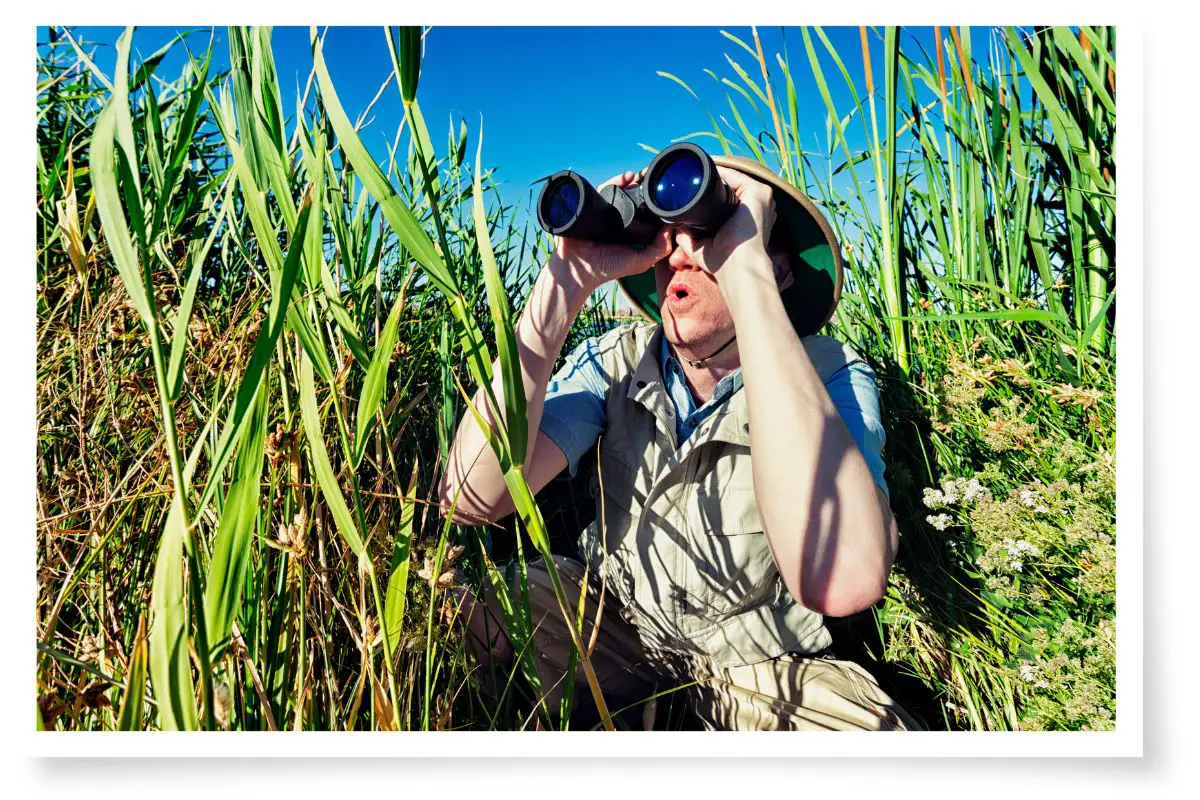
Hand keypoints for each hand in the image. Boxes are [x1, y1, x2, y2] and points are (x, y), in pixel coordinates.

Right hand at [549, 170, 673, 290]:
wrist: (578, 268)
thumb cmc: (608, 267)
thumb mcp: (640, 261)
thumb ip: (660, 248)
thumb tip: (671, 227)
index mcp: (628, 230)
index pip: (642, 211)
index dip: (651, 202)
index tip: (659, 195)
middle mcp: (615, 219)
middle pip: (629, 198)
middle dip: (639, 188)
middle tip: (647, 183)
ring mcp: (602, 212)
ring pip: (616, 191)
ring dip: (626, 181)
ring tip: (634, 177)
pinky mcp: (590, 206)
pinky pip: (601, 189)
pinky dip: (613, 181)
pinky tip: (624, 178)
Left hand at [668, 166, 776, 282]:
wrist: (737, 267)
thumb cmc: (723, 264)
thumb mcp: (700, 247)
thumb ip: (688, 236)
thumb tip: (675, 226)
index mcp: (747, 217)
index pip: (728, 197)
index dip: (709, 191)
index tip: (689, 185)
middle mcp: (756, 206)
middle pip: (731, 186)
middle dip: (710, 180)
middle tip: (687, 176)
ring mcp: (760, 198)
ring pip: (733, 178)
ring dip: (713, 172)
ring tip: (692, 170)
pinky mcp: (759, 193)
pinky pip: (737, 174)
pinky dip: (720, 170)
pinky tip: (704, 168)